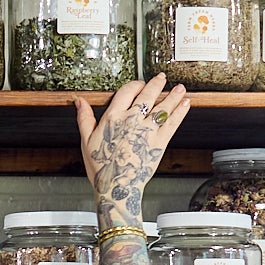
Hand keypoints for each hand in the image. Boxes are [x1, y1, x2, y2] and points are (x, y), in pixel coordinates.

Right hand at [74, 74, 191, 225]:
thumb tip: (79, 101)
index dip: (135, 85)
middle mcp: (131, 121)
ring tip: (179, 88)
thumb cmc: (101, 166)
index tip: (139, 84)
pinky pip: (172, 123)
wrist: (117, 186)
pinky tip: (185, 104)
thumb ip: (84, 118)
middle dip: (157, 84)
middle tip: (162, 78)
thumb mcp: (86, 141)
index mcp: (113, 118)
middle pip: (148, 95)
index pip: (127, 91)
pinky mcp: (159, 142)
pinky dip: (180, 112)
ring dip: (173, 95)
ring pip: (163, 107)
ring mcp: (147, 130)